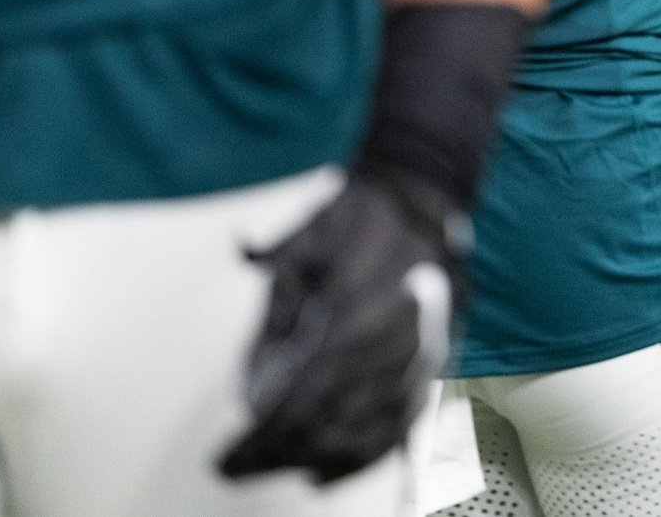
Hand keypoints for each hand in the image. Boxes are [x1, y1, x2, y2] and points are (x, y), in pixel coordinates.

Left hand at [219, 171, 460, 483]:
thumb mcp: (298, 256)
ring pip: (365, 435)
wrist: (422, 189)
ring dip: (314, 459)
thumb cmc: (357, 216)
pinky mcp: (436, 359)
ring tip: (275, 467)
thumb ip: (272, 324)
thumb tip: (251, 391)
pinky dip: (364, 455)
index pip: (298, 403)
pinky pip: (401, 424)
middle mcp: (393, 347)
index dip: (258, 440)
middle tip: (235, 468)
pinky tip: (330, 470)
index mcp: (354, 318)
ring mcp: (421, 356)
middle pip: (327, 426)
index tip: (225, 457)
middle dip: (275, 455)